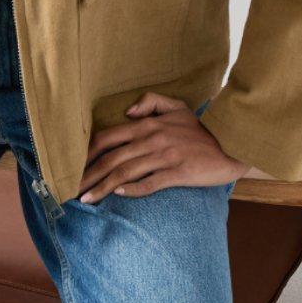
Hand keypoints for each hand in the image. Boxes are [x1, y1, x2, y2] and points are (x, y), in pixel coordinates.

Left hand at [77, 91, 248, 202]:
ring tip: (86, 199)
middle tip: (71, 190)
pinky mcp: (178, 173)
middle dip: (88, 175)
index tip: (73, 167)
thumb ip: (150, 103)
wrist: (230, 145)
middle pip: (112, 158)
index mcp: (148, 124)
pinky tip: (119, 195)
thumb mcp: (176, 106)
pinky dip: (133, 189)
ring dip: (103, 187)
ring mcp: (165, 156)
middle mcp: (152, 139)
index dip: (87, 153)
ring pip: (126, 172)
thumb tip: (126, 113)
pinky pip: (150, 182)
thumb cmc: (200, 129)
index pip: (108, 137)